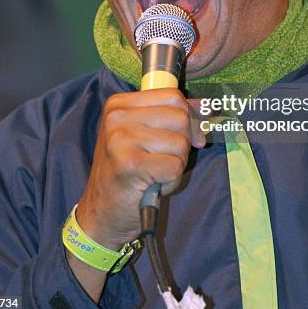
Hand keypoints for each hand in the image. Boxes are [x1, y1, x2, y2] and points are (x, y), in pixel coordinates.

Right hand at [75, 88, 205, 249]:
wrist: (101, 212)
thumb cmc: (126, 172)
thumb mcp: (144, 135)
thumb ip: (172, 116)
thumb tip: (206, 106)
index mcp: (119, 104)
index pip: (173, 96)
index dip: (188, 117)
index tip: (183, 136)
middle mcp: (117, 117)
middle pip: (180, 117)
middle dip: (182, 143)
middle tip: (162, 159)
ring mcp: (120, 139)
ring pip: (181, 143)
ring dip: (176, 164)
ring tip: (155, 172)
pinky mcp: (129, 164)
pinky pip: (175, 166)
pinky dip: (171, 180)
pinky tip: (153, 184)